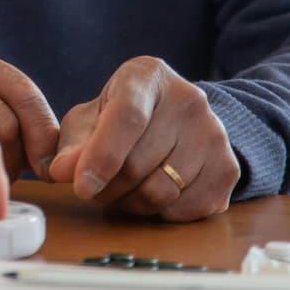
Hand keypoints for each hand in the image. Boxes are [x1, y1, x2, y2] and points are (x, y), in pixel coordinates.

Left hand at [43, 56, 239, 220]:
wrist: (175, 119)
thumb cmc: (119, 118)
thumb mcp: (89, 120)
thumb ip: (72, 146)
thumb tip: (61, 172)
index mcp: (147, 76)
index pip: (127, 118)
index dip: (101, 157)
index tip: (81, 187)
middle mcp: (188, 98)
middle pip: (139, 164)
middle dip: (107, 188)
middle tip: (93, 188)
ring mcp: (214, 132)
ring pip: (162, 191)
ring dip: (131, 204)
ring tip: (120, 191)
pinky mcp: (228, 166)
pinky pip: (187, 209)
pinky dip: (161, 214)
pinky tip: (151, 195)